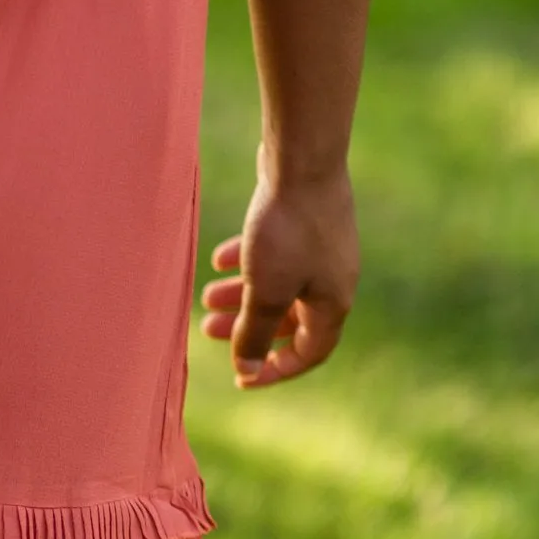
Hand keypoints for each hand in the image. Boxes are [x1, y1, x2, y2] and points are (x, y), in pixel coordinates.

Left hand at [199, 154, 358, 388]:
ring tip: (205, 295)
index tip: (241, 377)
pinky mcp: (307, 222)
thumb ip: (255, 333)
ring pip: (278, 285)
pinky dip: (249, 261)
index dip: (276, 371)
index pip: (309, 353)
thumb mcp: (265, 291)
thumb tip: (248, 370)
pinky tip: (218, 259)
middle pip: (287, 319)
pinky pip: (277, 254)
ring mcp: (322, 249)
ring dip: (241, 294)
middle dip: (246, 327)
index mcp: (332, 303)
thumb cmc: (286, 231)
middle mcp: (333, 279)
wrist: (302, 161)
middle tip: (207, 329)